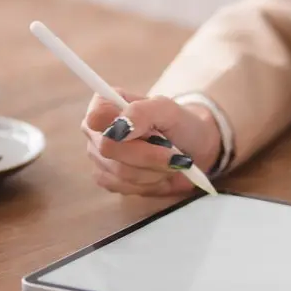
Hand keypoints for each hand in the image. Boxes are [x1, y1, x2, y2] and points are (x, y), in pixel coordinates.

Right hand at [81, 90, 221, 195]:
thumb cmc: (180, 126)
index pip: (97, 117)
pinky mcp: (106, 178)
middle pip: (109, 148)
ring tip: (169, 161)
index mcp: (105, 104)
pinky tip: (159, 173)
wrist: (194, 152)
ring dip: (154, 169)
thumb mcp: (168, 110)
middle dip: (149, 154)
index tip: (154, 134)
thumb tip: (117, 129)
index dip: (125, 128)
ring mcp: (98, 156)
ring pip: (120, 171)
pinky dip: (150, 183)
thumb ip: (142, 111)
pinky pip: (123, 186)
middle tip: (173, 153)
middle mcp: (96, 130)